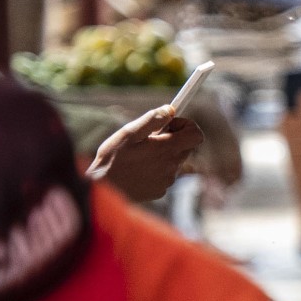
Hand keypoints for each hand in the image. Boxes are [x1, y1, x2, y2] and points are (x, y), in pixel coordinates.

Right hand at [88, 104, 203, 202]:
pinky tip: (138, 169)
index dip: (187, 126)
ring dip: (163, 154)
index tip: (170, 124)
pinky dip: (157, 168)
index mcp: (167, 149)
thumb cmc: (113, 159)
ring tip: (140, 154)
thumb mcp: (129, 133)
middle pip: (186, 147)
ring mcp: (167, 181)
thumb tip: (170, 110)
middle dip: (174, 138)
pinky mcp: (160, 191)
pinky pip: (165, 175)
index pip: (196, 135)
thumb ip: (153, 119)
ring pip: (175, 161)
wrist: (104, 189)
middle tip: (151, 137)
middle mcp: (172, 166)